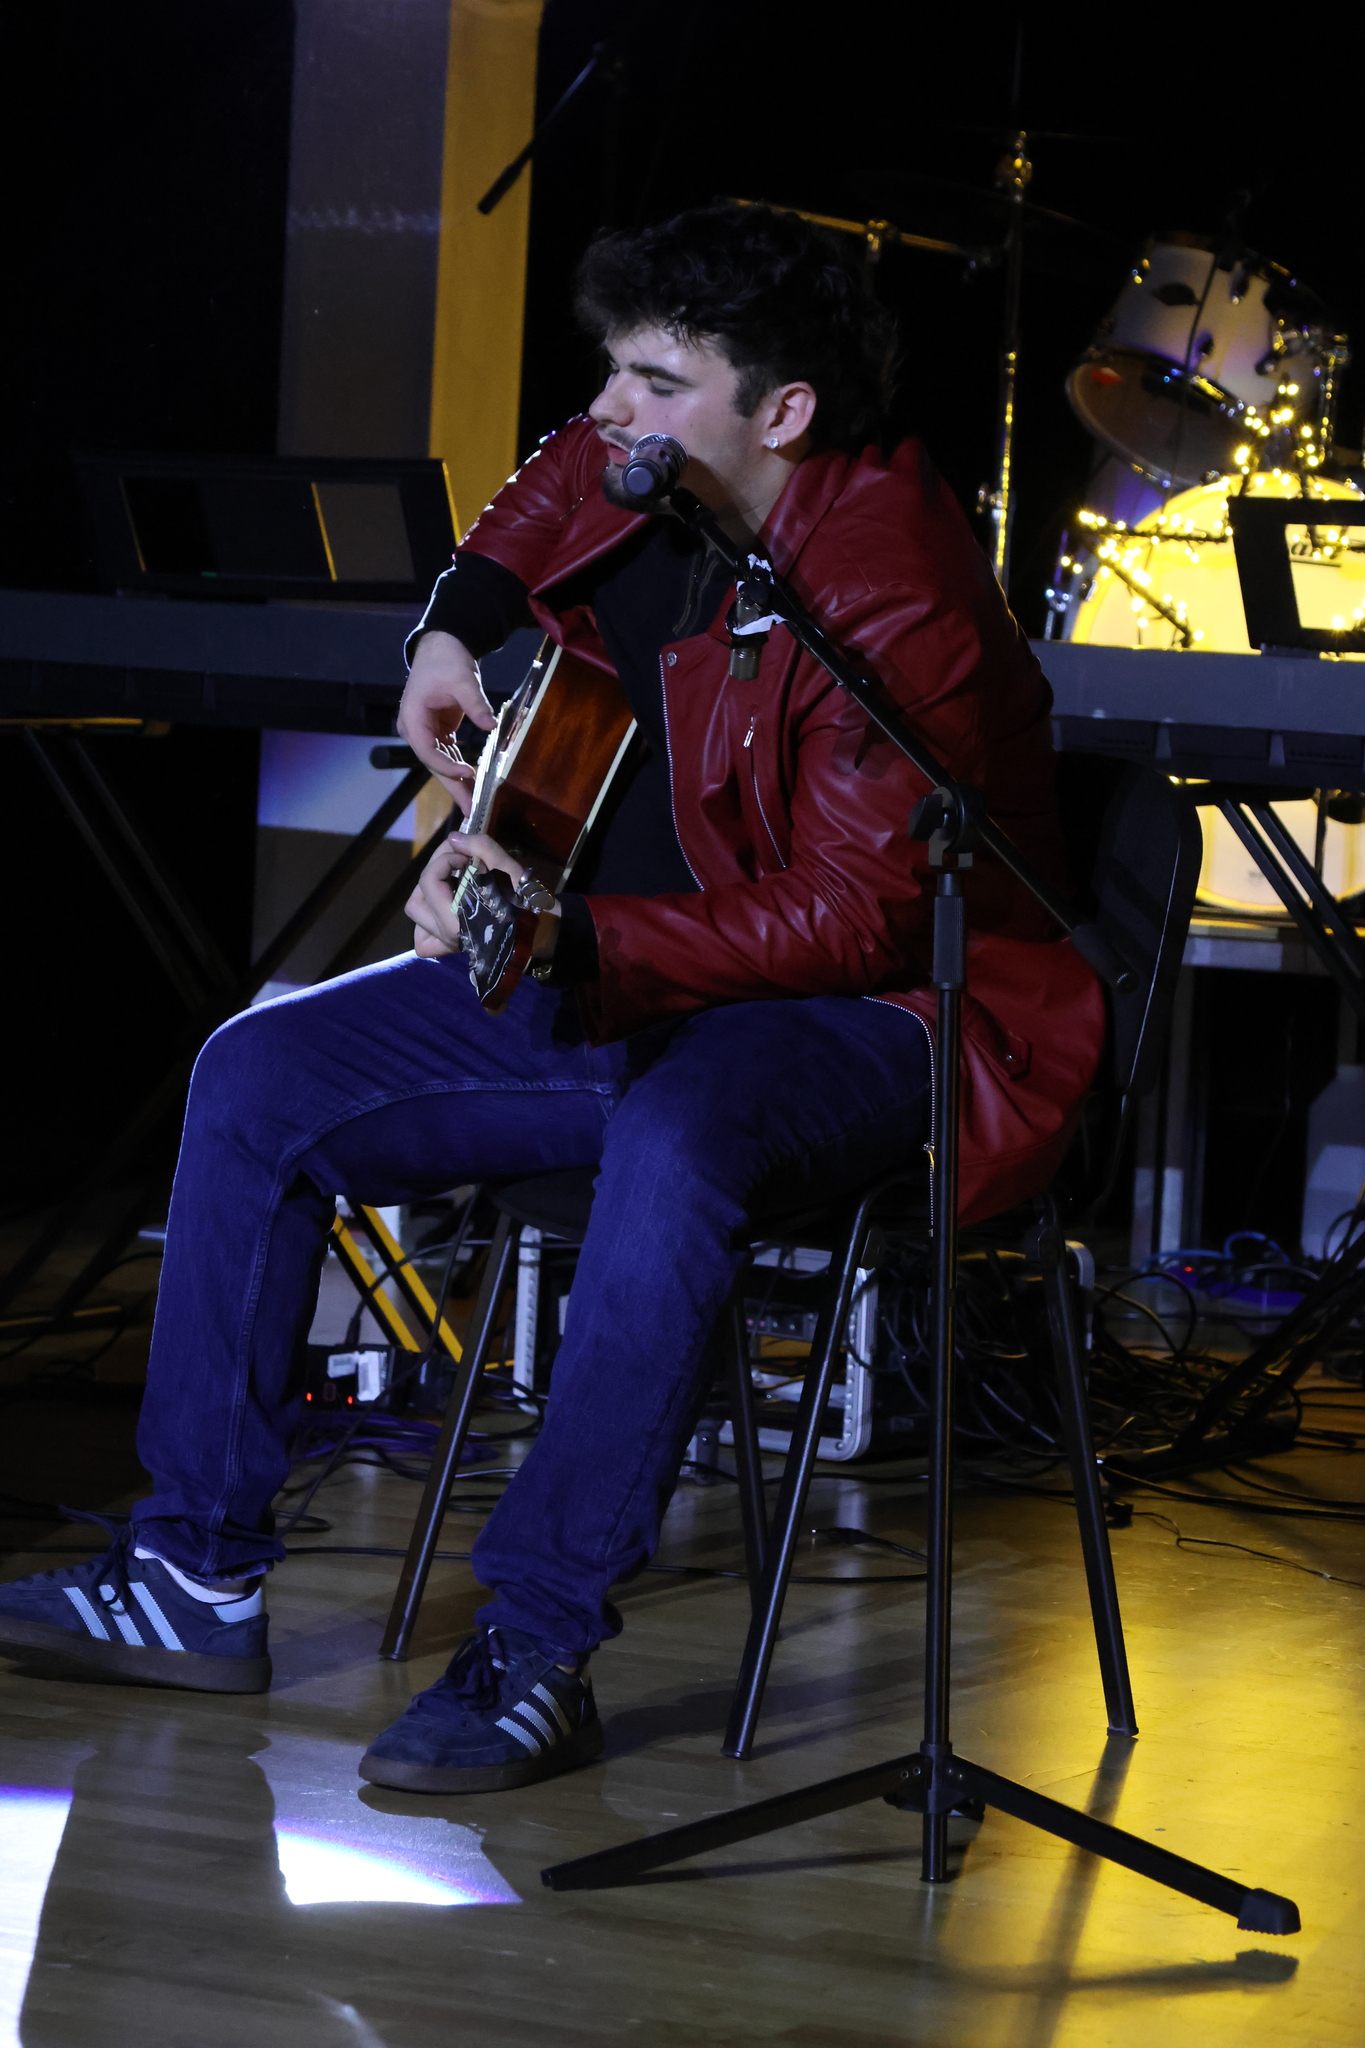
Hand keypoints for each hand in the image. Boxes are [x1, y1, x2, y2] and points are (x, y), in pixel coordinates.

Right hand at [398, 631, 495, 808]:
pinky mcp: (437, 731)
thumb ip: (476, 703)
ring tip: (474, 803)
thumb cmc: (446, 660)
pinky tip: (472, 783)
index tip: (469, 774)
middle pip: (433, 763)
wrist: (441, 647)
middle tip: (471, 809)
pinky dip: (459, 767)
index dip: (447, 766)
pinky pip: (447, 754)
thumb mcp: (463, 680)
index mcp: (412, 717)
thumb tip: (491, 724)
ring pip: (440, 762)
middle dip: (452, 786)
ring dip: (457, 781)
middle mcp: (414, 729)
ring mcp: (424, 731)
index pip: (427, 750)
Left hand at [406, 830, 555, 958]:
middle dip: (432, 873)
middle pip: (415, 898)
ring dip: (424, 895)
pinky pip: (425, 941)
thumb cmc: (526, 903)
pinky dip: (426, 925)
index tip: (466, 857)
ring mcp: (446, 942)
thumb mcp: (509, 869)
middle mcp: (446, 935)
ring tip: (447, 882)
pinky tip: (442, 909)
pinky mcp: (450, 946)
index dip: (444, 860)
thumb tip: (454, 838)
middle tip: (455, 864)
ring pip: (416, 917)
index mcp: (456, 920)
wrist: (540, 931)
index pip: (429, 881)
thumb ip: (481, 847)